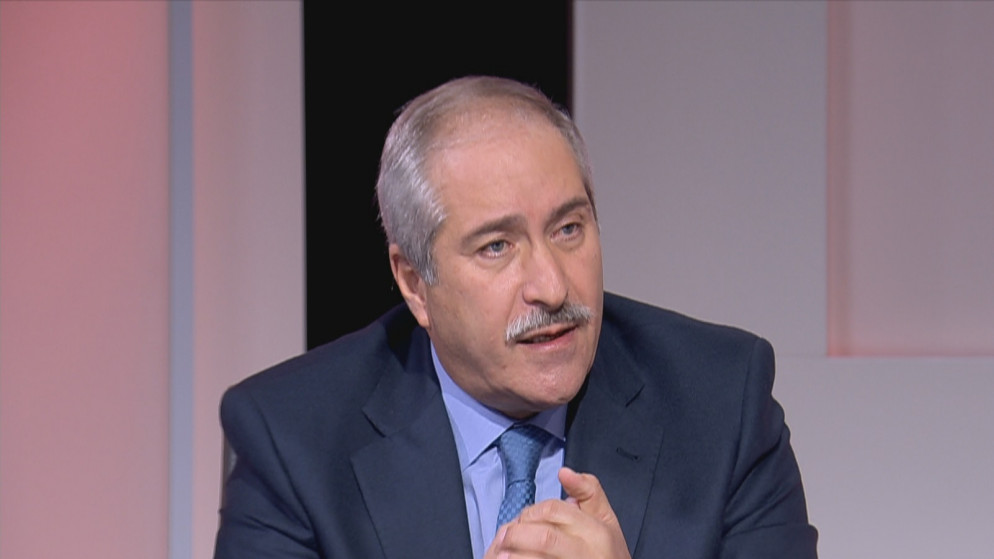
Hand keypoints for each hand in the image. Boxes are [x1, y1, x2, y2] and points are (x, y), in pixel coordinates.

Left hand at [484, 467, 631, 558]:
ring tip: (500, 556)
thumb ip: (589, 492)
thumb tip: (565, 472)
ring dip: (515, 556)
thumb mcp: (607, 520)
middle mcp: (587, 552)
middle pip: (543, 537)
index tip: (522, 520)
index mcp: (595, 531)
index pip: (553, 511)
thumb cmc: (609, 555)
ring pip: (538, 558)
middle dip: (517, 535)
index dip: (531, 513)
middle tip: (504, 537)